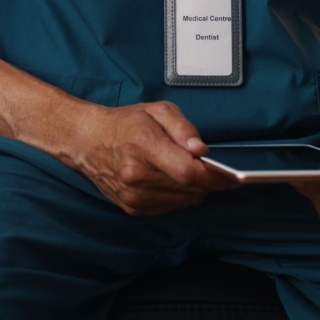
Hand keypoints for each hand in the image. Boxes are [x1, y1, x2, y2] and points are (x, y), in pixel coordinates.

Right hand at [72, 101, 238, 215]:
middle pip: (190, 190)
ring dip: (191, 188)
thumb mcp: (157, 111)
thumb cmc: (125, 124)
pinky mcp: (133, 209)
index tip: (231, 177)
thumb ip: (183, 127)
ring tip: (179, 167)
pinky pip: (170, 207)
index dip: (215, 177)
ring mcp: (133, 196)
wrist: (88, 142)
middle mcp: (136, 176)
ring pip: (183, 201)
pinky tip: (166, 178)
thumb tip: (201, 150)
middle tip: (204, 165)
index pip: (188, 173)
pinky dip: (177, 195)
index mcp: (143, 146)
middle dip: (206, 179)